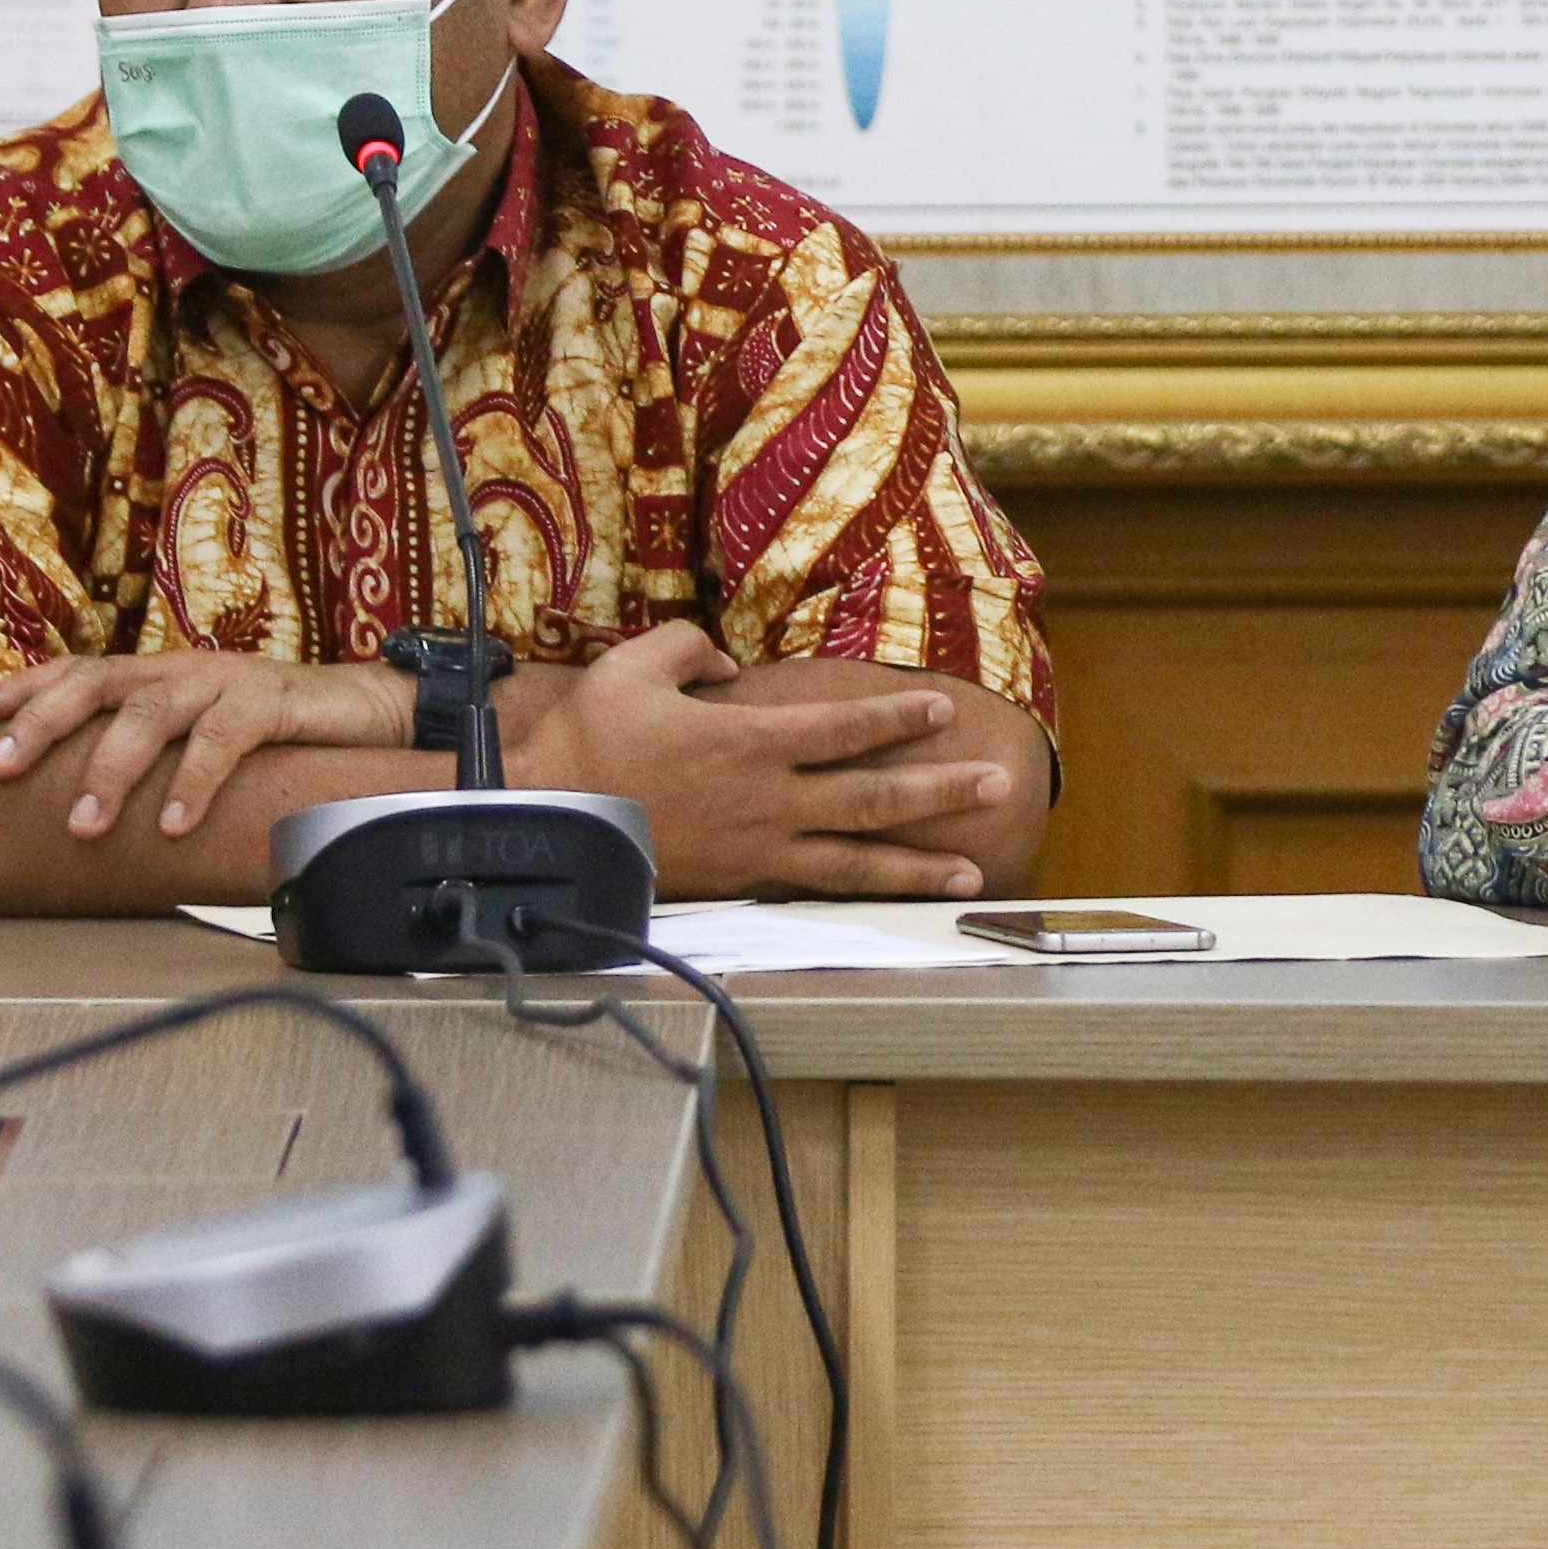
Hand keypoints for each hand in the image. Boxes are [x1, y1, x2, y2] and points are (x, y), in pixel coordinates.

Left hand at [0, 654, 410, 842]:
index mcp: (161, 674)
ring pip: (152, 711)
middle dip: (41, 723)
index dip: (23, 688)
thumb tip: (80, 804)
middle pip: (98, 681)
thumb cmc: (278, 733)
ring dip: (111, 768)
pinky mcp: (275, 700)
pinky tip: (174, 824)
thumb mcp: (202, 736)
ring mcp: (228, 680)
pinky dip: (194, 782)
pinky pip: (225, 738)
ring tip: (84, 824)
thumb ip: (155, 754)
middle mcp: (184, 668)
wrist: (372, 711)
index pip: (79, 670)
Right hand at [508, 622, 1020, 897]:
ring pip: (857, 859)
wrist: (547, 821)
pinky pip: (814, 888)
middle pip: (874, 795)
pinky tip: (895, 900)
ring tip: (974, 870)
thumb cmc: (587, 741)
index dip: (896, 717)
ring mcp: (759, 848)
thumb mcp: (632, 667)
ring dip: (919, 864)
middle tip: (999, 784)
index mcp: (749, 742)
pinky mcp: (742, 882)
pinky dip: (860, 895)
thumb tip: (724, 663)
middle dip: (942, 790)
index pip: (843, 728)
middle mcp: (769, 799)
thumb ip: (687, 648)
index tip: (941, 710)